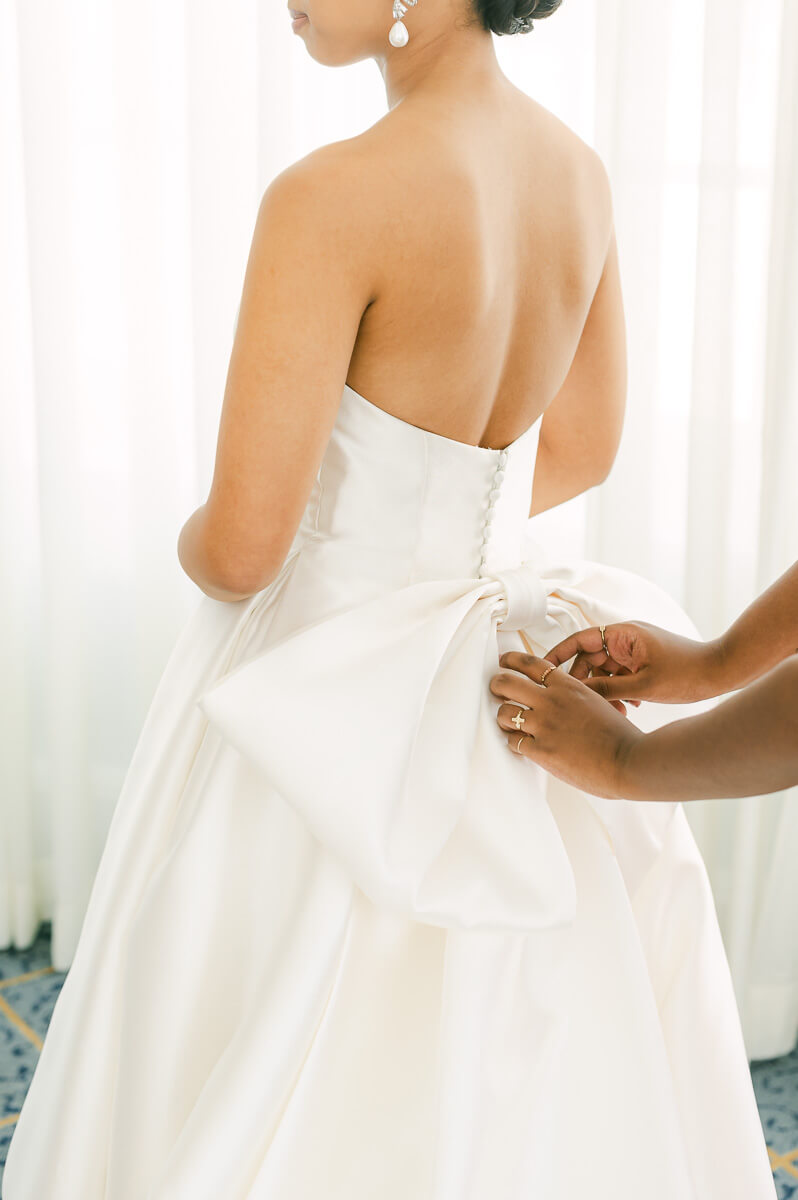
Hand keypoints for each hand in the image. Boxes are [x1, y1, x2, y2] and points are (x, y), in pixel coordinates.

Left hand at [489, 651, 642, 799]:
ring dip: (504, 718)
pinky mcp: (541, 750)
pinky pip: (512, 741)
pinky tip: (521, 745)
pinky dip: (514, 742)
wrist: (629, 761)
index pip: (531, 663)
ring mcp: (544, 725)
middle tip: (496, 691)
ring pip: (504, 712)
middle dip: (496, 685)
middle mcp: (552, 701)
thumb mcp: (598, 703)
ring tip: (509, 723)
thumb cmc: (621, 736)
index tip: (504, 660)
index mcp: (568, 686)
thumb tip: (563, 696)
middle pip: (507, 682)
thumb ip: (576, 697)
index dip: (512, 659)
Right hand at [543, 621, 725, 704]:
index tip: (541, 672)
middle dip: (586, 684)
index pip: (579, 640)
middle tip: (583, 706)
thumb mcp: (643, 685)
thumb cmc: (688, 673)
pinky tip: (630, 709)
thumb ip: (607, 689)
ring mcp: (634, 652)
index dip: (557, 656)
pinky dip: (619, 693)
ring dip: (604, 692)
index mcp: (624, 634)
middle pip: (590, 660)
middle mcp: (626, 639)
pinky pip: (619, 678)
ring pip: (604, 673)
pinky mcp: (643, 664)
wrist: (723, 672)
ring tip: (616, 712)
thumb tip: (577, 694)